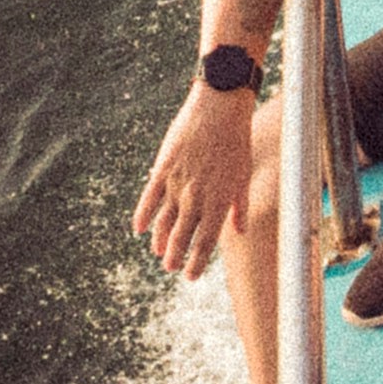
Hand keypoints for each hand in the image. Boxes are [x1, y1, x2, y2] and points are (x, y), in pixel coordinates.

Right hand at [135, 80, 259, 278]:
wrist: (220, 106)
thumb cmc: (237, 140)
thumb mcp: (244, 175)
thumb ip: (239, 206)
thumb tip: (239, 231)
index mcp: (219, 201)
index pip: (205, 243)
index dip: (197, 263)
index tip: (190, 276)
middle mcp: (196, 197)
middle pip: (182, 237)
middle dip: (175, 257)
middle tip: (171, 268)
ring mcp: (178, 183)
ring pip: (164, 222)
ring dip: (160, 240)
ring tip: (159, 253)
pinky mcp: (164, 168)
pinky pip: (149, 198)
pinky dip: (142, 216)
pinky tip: (139, 229)